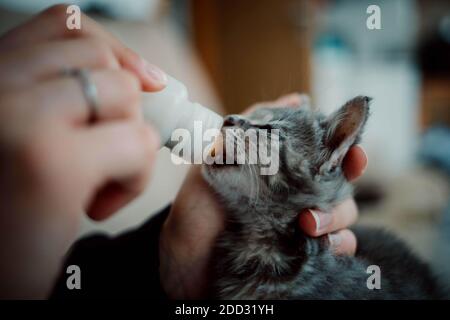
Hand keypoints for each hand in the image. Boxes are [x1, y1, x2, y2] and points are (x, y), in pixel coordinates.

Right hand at [0, 5, 165, 297]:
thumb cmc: (11, 207)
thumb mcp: (23, 134)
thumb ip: (60, 95)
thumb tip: (147, 78)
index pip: (64, 25)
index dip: (113, 48)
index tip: (145, 81)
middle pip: (100, 57)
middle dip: (123, 105)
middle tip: (108, 151)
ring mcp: (18, 118)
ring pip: (125, 93)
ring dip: (129, 143)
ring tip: (96, 184)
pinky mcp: (52, 162)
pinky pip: (137, 142)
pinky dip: (135, 178)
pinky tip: (95, 207)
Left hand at [159, 93, 367, 298]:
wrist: (184, 257)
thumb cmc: (198, 205)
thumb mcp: (216, 158)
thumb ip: (253, 126)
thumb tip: (297, 99)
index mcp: (282, 170)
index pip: (326, 156)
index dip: (347, 152)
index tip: (355, 154)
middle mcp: (297, 195)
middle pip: (340, 186)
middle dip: (339, 191)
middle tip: (315, 201)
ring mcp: (301, 226)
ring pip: (344, 217)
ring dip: (336, 219)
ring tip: (308, 225)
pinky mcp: (302, 254)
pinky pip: (338, 248)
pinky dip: (338, 246)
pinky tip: (321, 246)